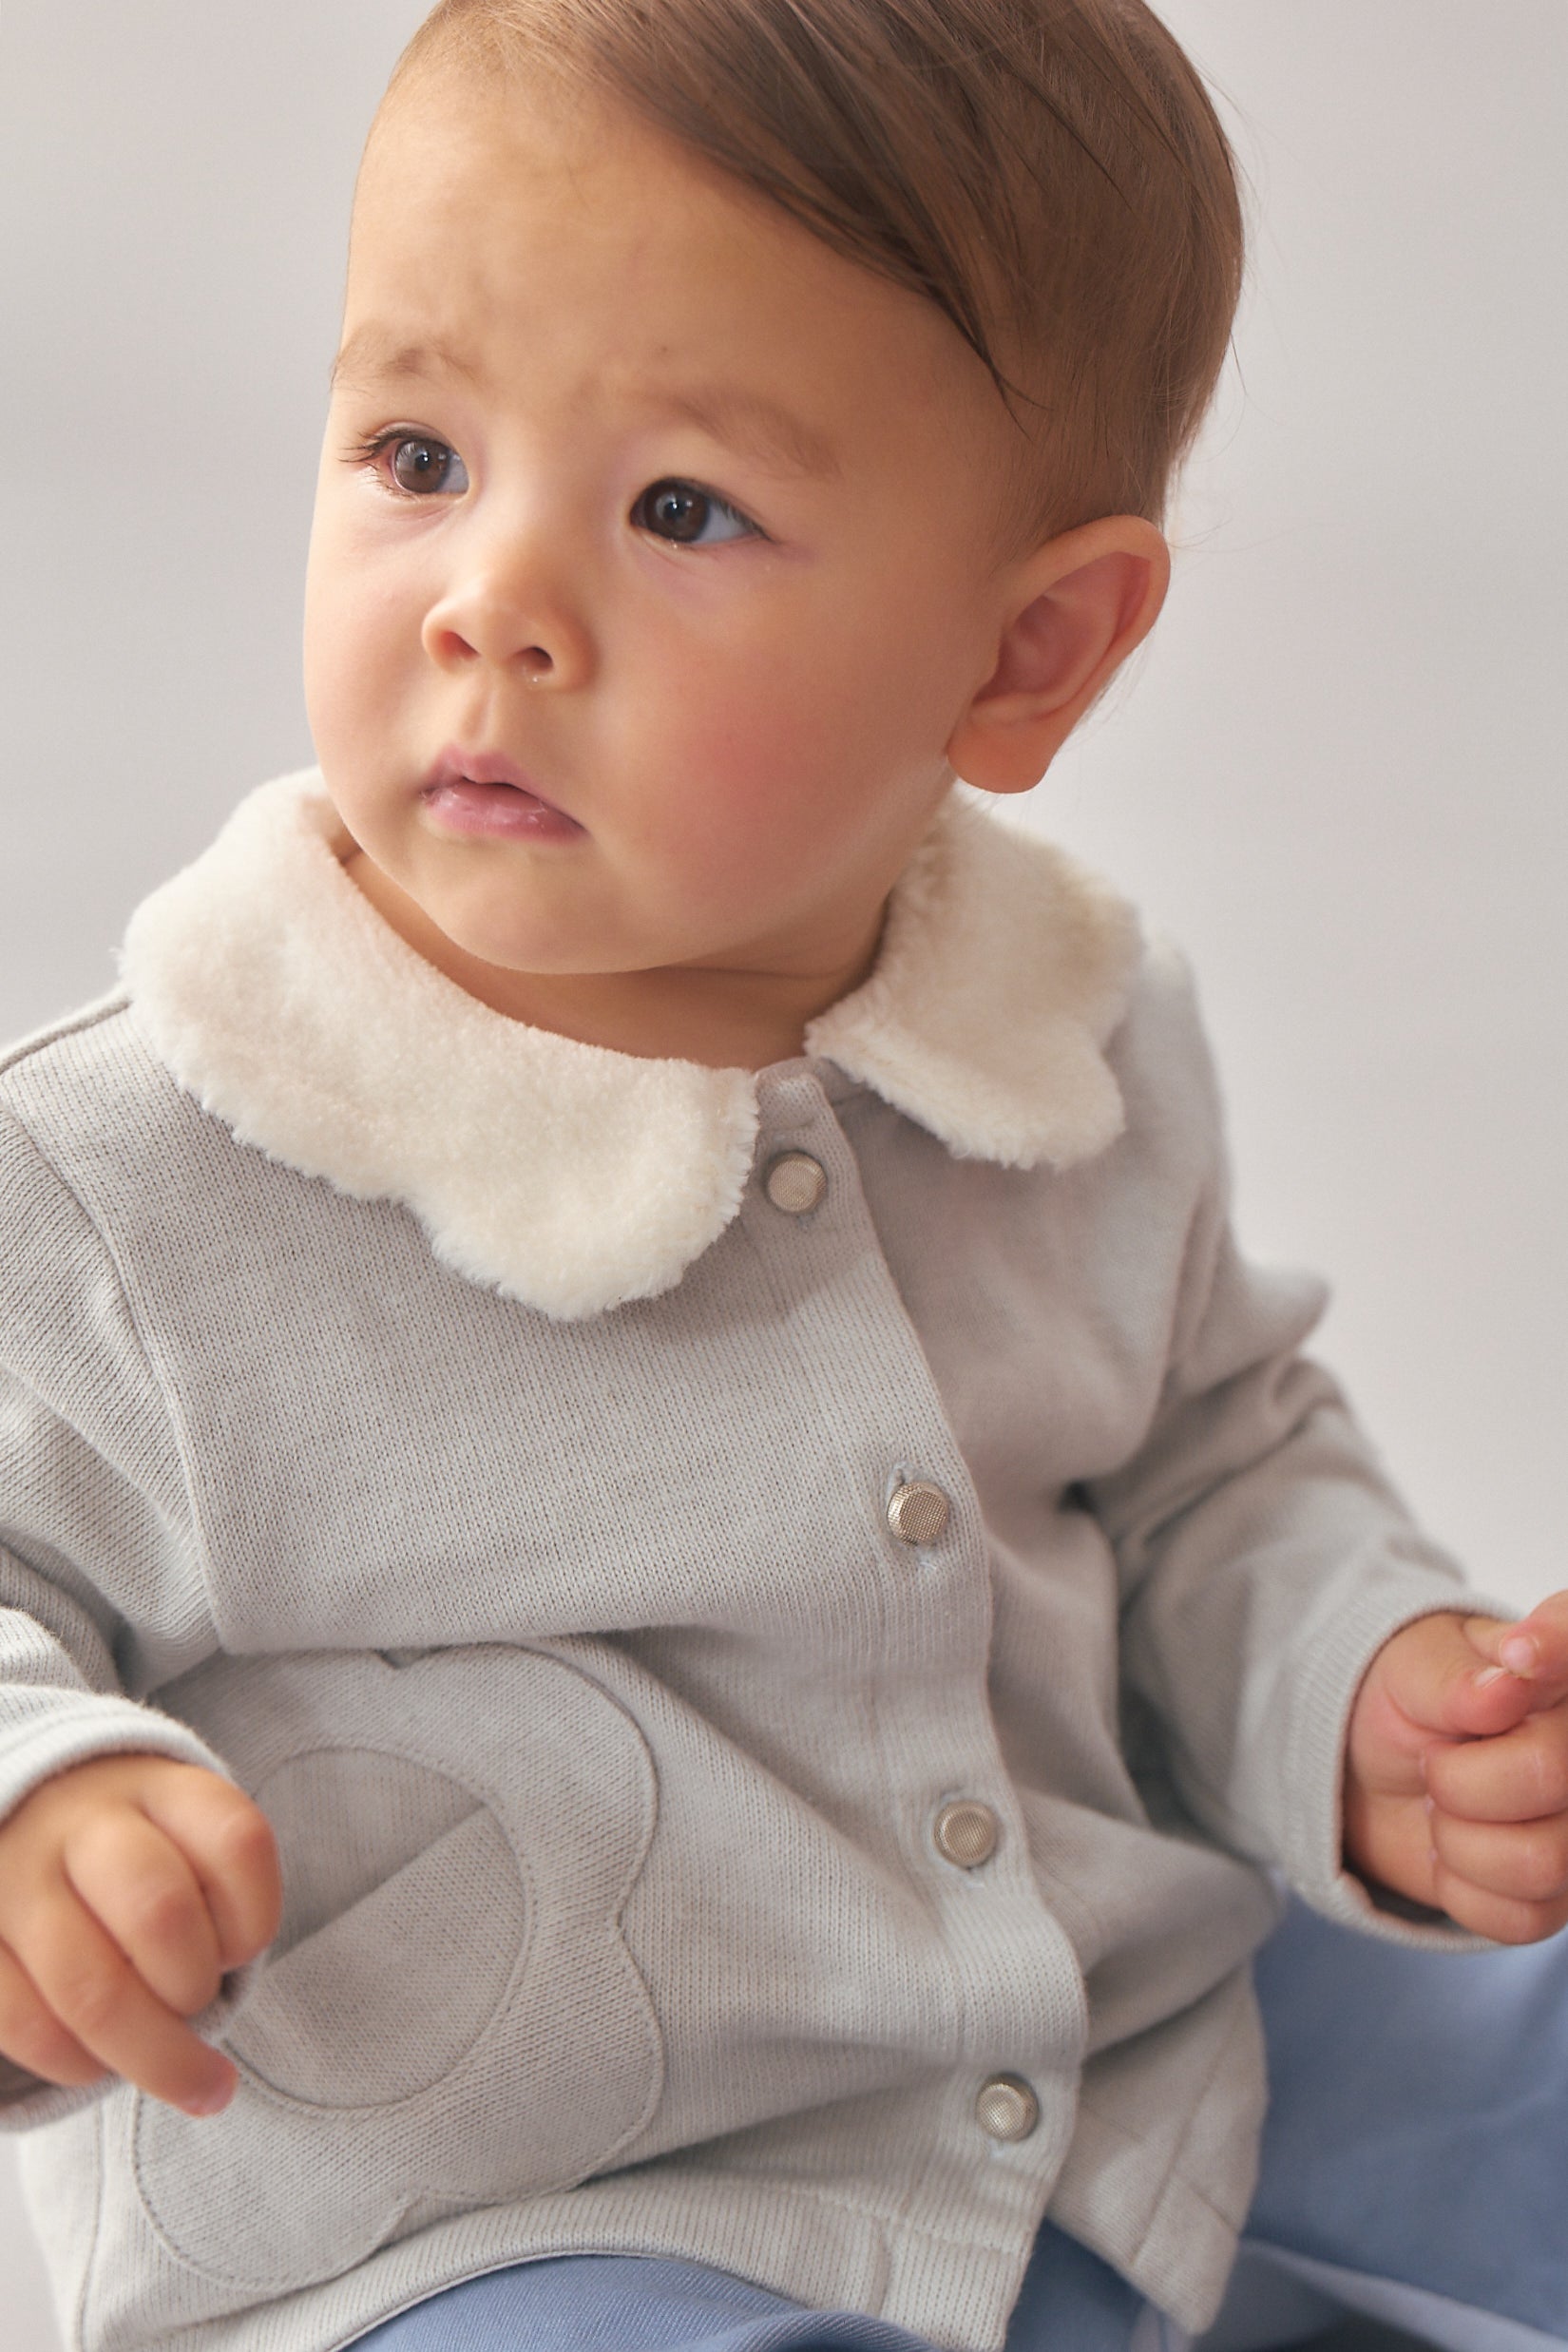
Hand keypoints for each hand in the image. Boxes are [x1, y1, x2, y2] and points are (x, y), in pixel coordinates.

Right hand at [0, 1753, 279, 2115]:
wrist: (17, 1814)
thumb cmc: (126, 1851)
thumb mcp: (181, 1836)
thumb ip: (214, 1903)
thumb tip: (217, 2037)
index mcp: (161, 1790)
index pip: (236, 1843)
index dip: (253, 1919)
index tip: (239, 1949)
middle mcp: (84, 1822)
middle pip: (159, 1914)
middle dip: (192, 1989)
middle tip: (198, 2007)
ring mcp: (16, 1878)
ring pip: (90, 1988)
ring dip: (145, 2049)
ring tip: (168, 2066)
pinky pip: (24, 2024)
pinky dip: (74, 2064)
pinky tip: (97, 2065)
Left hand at [1345, 1595, 1567, 1941]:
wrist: (1372, 1772)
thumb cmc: (1402, 1703)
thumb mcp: (1409, 1670)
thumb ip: (1455, 1677)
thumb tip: (1508, 1683)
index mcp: (1558, 1667)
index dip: (1555, 1644)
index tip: (1517, 1655)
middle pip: (1550, 1774)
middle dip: (1458, 1779)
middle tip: (1434, 1762)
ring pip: (1541, 1860)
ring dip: (1458, 1840)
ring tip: (1444, 1807)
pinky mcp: (1560, 1892)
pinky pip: (1522, 1916)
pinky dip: (1462, 1890)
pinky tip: (1454, 1851)